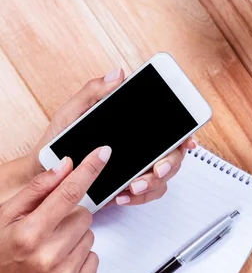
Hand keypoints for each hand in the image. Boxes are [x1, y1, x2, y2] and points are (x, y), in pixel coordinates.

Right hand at [0, 146, 110, 272]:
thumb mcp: (4, 217)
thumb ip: (36, 191)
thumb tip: (65, 167)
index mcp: (29, 234)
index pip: (68, 193)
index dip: (88, 170)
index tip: (104, 153)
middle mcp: (49, 256)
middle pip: (84, 215)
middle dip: (69, 216)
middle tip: (47, 229)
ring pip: (90, 235)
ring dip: (74, 237)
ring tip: (50, 249)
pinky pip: (94, 257)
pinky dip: (80, 257)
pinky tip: (59, 264)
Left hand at [31, 68, 195, 206]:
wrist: (44, 174)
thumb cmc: (57, 142)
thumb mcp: (71, 114)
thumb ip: (93, 93)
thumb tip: (117, 75)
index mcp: (132, 127)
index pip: (168, 128)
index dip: (185, 133)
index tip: (187, 139)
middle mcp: (140, 148)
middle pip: (173, 156)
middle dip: (169, 164)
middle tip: (156, 168)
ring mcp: (137, 169)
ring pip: (163, 179)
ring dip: (152, 183)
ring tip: (133, 185)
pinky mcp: (129, 189)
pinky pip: (146, 196)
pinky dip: (138, 197)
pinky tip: (123, 194)